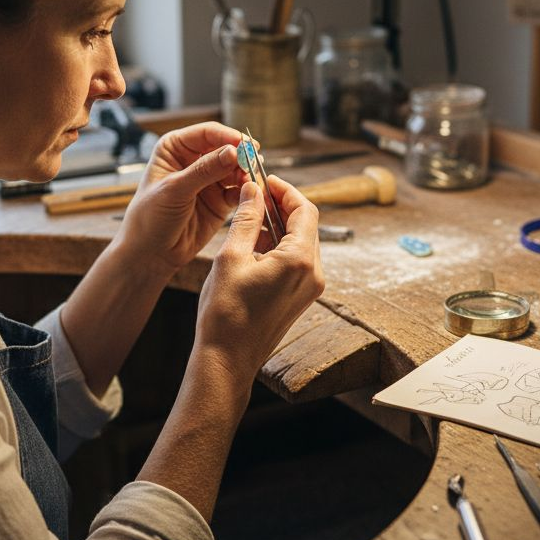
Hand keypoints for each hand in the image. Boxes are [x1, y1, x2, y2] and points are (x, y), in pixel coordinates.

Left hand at [116, 122, 246, 273]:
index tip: (245, 145)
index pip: (207, 133)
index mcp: (175, 148)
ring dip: (246, 173)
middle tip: (254, 163)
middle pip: (226, 149)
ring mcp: (209, 180)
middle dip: (241, 156)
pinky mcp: (220, 200)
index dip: (228, 137)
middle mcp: (194, 160)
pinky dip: (247, 191)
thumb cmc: (149, 217)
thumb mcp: (174, 190)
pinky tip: (251, 194)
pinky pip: (239, 190)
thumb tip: (233, 152)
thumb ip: (204, 170)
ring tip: (252, 181)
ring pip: (236, 169)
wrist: (151, 254)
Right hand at [193, 175, 324, 380]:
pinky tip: (254, 242)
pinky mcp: (301, 297)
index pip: (304, 210)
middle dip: (282, 205)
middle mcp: (313, 273)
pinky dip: (280, 245)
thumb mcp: (231, 257)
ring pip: (302, 242)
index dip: (285, 190)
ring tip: (250, 216)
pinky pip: (297, 261)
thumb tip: (253, 190)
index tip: (265, 179)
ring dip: (280, 225)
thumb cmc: (226, 313)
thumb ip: (245, 219)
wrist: (228, 360)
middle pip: (307, 224)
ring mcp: (310, 287)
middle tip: (256, 193)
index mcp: (299, 260)